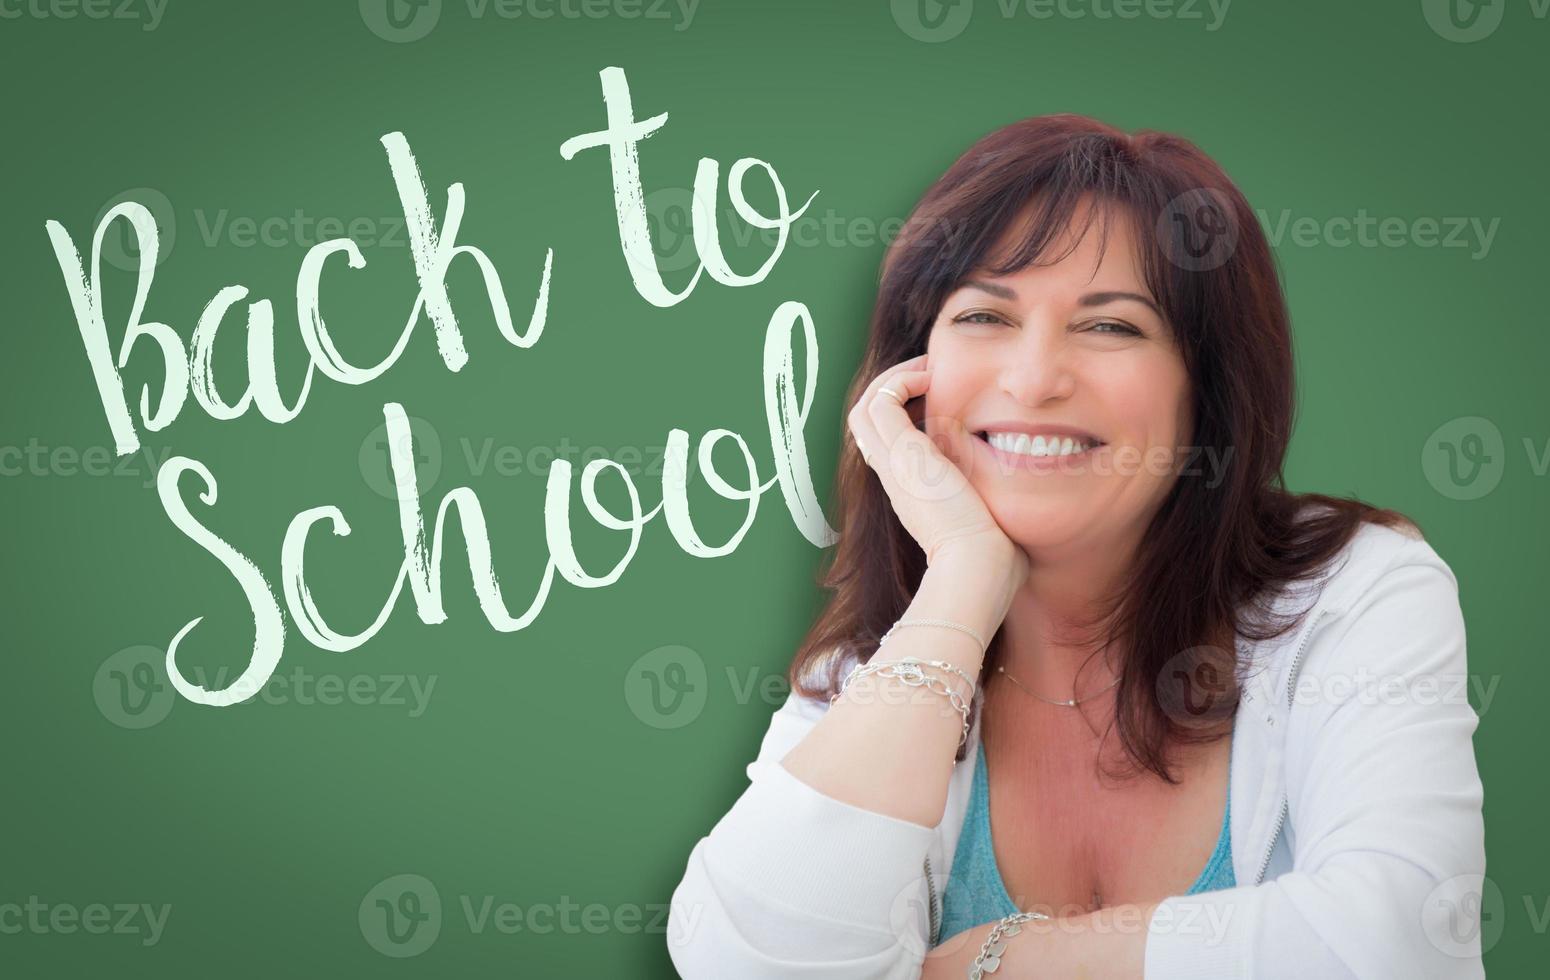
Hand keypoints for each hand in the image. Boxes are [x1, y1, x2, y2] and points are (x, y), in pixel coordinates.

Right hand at [846, 353, 1027, 583]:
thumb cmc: (993, 557)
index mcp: (912, 490)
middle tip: (931, 376)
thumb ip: (997, 509)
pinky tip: (934, 378)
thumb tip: (1028, 515)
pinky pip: (882, 401)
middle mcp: (895, 475)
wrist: (977, 567)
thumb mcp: (989, 524)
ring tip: (930, 371)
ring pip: (867, 406)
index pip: (889, 442)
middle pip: (868, 420)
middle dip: (895, 389)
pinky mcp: (902, 454)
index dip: (905, 414)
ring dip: (895, 379)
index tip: (940, 401)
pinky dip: (902, 380)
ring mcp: (893, 464)